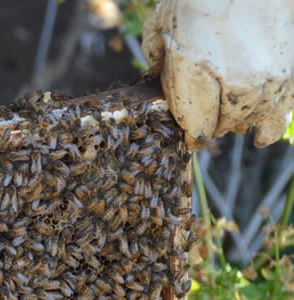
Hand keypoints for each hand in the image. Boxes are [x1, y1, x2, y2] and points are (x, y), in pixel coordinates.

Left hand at [143, 0, 293, 147]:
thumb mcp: (163, 24)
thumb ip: (158, 58)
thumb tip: (158, 79)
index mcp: (195, 72)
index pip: (195, 125)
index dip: (191, 134)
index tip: (189, 134)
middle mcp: (235, 80)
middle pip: (223, 125)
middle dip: (213, 123)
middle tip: (208, 115)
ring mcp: (267, 77)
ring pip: (253, 118)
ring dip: (240, 122)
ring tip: (232, 122)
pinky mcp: (290, 69)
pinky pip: (283, 109)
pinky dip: (272, 124)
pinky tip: (262, 135)